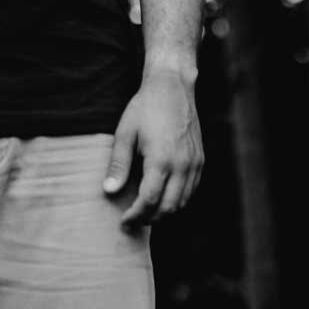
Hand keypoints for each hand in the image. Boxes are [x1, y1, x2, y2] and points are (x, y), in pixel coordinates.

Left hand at [103, 64, 202, 229]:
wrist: (173, 87)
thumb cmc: (145, 107)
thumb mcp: (125, 132)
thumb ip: (118, 164)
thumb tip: (109, 191)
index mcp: (161, 160)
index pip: (149, 201)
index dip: (135, 216)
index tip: (124, 222)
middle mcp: (182, 165)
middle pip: (168, 208)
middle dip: (150, 220)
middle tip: (133, 222)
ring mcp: (194, 164)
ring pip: (183, 203)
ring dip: (164, 213)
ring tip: (145, 213)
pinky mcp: (200, 160)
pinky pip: (191, 191)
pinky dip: (178, 201)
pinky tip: (163, 198)